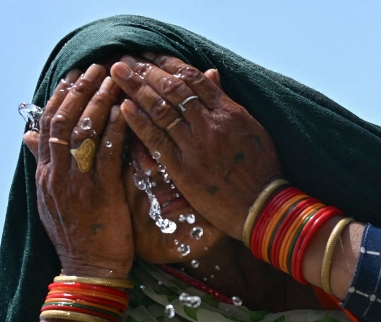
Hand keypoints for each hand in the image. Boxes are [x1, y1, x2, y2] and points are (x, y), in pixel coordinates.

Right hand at [23, 64, 132, 277]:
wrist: (88, 271)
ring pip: (84, 131)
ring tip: (114, 79)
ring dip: (99, 100)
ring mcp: (77, 184)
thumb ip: (44, 166)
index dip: (60, 97)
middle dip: (80, 90)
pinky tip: (126, 111)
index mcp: (45, 176)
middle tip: (97, 67)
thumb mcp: (51, 200)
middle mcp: (57, 175)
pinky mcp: (101, 193)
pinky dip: (116, 129)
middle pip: (64, 121)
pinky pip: (107, 153)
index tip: (73, 76)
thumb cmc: (78, 237)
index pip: (47, 126)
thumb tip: (28, 137)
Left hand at [109, 54, 282, 239]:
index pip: (194, 79)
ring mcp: (196, 146)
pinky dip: (140, 123)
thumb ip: (227, 101)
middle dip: (147, 71)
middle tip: (126, 59)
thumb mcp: (252, 128)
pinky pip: (157, 140)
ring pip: (162, 109)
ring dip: (137, 89)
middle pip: (173, 88)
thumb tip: (211, 74)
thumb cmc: (262, 170)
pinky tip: (124, 107)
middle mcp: (210, 124)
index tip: (151, 56)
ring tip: (119, 74)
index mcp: (228, 112)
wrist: (262, 206)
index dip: (169, 64)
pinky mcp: (184, 169)